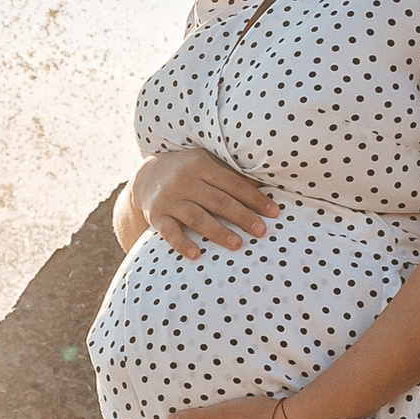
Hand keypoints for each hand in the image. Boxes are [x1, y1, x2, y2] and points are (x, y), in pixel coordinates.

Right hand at [128, 145, 278, 254]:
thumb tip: (264, 184)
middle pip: (218, 200)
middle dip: (242, 216)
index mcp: (201, 165)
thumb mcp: (205, 164)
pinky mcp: (156, 216)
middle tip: (262, 231)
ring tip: (238, 244)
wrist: (145, 177)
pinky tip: (197, 255)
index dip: (254, 198)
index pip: (233, 183)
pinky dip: (182, 244)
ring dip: (218, 232)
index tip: (274, 213)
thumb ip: (230, 174)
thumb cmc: (187, 172)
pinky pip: (170, 232)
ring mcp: (169, 199)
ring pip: (197, 217)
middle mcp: (184, 180)